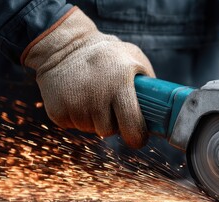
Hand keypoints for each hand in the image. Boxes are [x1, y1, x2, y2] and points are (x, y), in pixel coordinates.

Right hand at [22, 7, 154, 147]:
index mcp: (119, 83)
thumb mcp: (134, 58)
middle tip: (112, 109)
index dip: (137, 137)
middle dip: (114, 125)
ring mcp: (74, 104)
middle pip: (110, 131)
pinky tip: (77, 97)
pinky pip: (74, 125)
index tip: (138, 136)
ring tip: (92, 96)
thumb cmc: (107, 54)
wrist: (62, 46)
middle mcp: (96, 95)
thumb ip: (149, 85)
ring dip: (94, 119)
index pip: (132, 127)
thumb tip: (161, 112)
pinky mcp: (57, 111)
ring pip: (91, 129)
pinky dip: (77, 117)